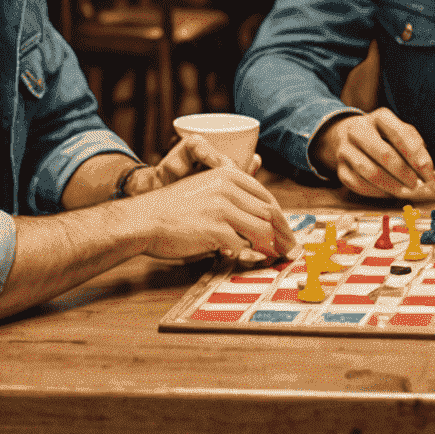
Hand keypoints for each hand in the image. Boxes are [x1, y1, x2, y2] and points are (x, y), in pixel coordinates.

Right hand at [140, 164, 295, 261]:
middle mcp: (228, 187)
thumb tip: (259, 212)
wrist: (145, 218)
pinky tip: (248, 259)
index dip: (279, 215)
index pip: (265, 196)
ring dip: (271, 246)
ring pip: (261, 229)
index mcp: (227, 174)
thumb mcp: (204, 187)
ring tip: (274, 256)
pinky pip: (241, 245)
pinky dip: (247, 254)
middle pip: (269, 212)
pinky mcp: (215, 229)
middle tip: (289, 247)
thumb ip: (230, 194)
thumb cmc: (173, 208)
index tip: (285, 229)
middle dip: (283, 232)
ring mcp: (222, 208)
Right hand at [313, 108, 434, 197]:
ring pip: (369, 172)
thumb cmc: (383, 136)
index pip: (400, 134)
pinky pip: (358, 184)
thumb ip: (417, 149)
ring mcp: (346, 148)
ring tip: (404, 191)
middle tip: (416, 184)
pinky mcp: (340, 167)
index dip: (417, 156)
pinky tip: (388, 192)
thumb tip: (430, 175)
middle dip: (404, 173)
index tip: (428, 173)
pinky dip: (376, 192)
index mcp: (380, 117)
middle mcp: (359, 129)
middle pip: (384, 154)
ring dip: (391, 185)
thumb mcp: (400, 132)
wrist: (348, 135)